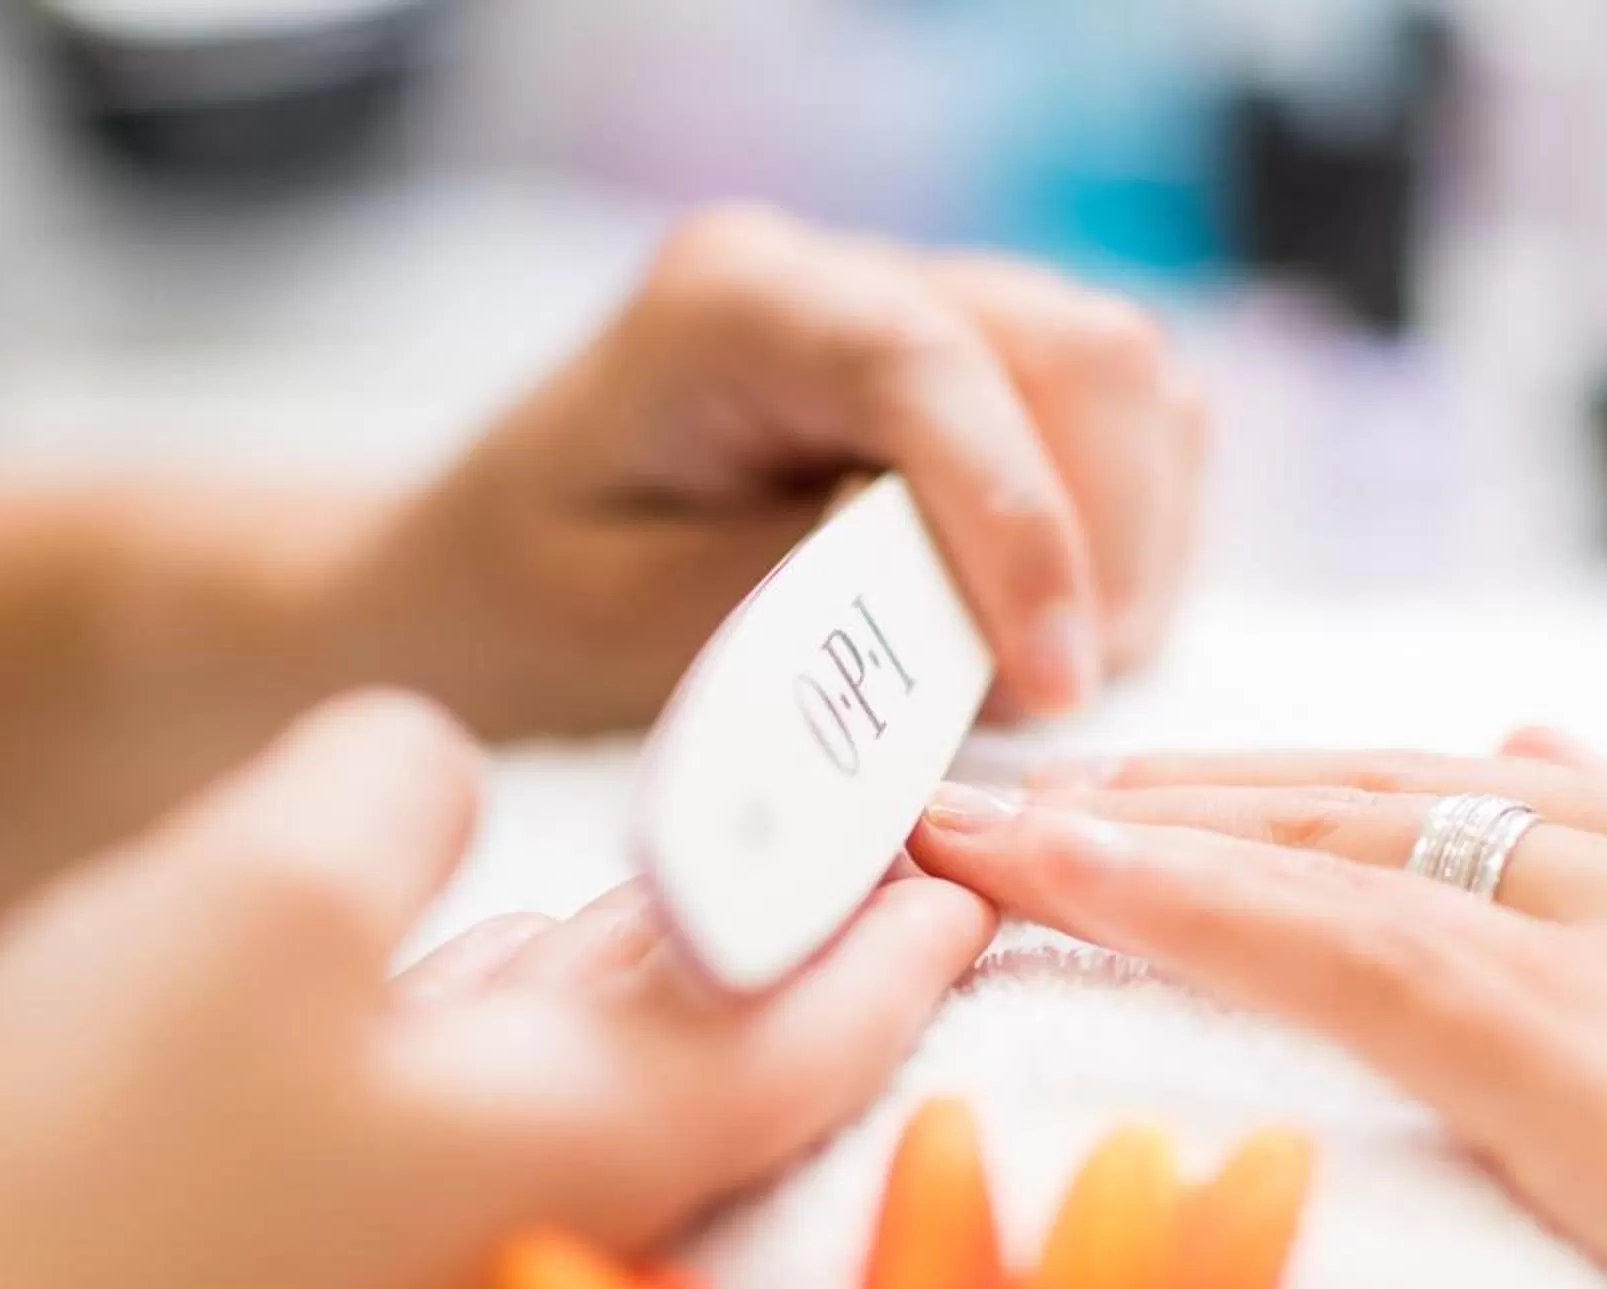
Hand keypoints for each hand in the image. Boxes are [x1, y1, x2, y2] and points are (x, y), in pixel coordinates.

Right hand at [0, 691, 992, 1288]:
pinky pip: (446, 1126)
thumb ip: (389, 793)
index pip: (808, 1029)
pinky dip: (491, 1031)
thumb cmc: (91, 1174)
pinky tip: (468, 972)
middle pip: (704, 1057)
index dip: (896, 939)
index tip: (961, 871)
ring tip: (698, 884)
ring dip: (637, 979)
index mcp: (584, 1137)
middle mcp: (525, 1222)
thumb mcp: (256, 897)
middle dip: (778, 938)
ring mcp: (408, 1274)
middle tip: (845, 838)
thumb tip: (429, 772)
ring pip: (569, 1088)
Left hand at [344, 204, 1208, 734]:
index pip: (932, 369)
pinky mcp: (973, 376)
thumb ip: (803, 620)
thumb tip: (978, 637)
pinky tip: (1040, 624)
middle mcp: (843, 276)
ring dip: (1126, 546)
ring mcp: (921, 311)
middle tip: (1052, 693)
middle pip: (1080, 354)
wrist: (477, 580)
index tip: (1053, 681)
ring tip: (1039, 668)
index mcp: (729, 304)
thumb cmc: (526, 606)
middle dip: (1103, 542)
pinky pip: (1123, 428)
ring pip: (1128, 387)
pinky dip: (1122, 537)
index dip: (1021, 524)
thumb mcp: (626, 635)